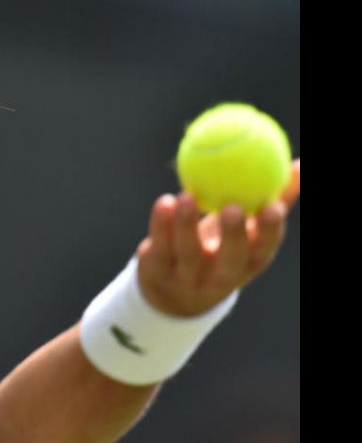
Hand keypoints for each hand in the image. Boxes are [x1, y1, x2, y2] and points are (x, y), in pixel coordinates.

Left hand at [135, 158, 299, 316]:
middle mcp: (219, 276)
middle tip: (233, 207)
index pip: (262, 251)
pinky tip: (165, 202)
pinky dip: (160, 223)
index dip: (269, 232)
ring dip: (187, 224)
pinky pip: (159, 246)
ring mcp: (187, 277)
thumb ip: (271, 199)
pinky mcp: (158, 271)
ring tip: (187, 196)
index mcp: (246, 264)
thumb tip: (299, 165)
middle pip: (229, 260)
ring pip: (187, 253)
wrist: (172, 294)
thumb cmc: (219, 249)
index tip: (273, 206)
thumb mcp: (245, 232)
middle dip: (233, 236)